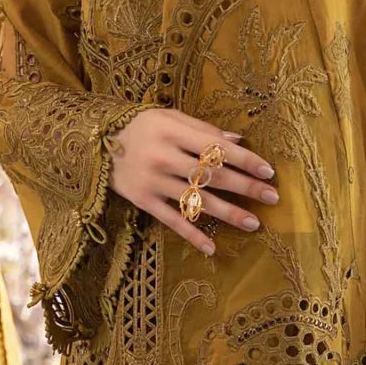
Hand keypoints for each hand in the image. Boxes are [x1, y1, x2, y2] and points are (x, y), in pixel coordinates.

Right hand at [109, 109, 277, 255]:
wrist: (94, 143)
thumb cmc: (139, 126)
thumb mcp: (168, 117)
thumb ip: (202, 129)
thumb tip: (239, 142)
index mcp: (173, 131)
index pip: (217, 148)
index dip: (245, 160)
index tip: (268, 171)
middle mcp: (164, 156)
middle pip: (213, 175)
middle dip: (246, 187)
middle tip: (272, 197)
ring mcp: (154, 181)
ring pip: (197, 201)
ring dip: (228, 213)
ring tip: (253, 223)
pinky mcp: (144, 201)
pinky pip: (172, 220)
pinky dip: (192, 235)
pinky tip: (212, 248)